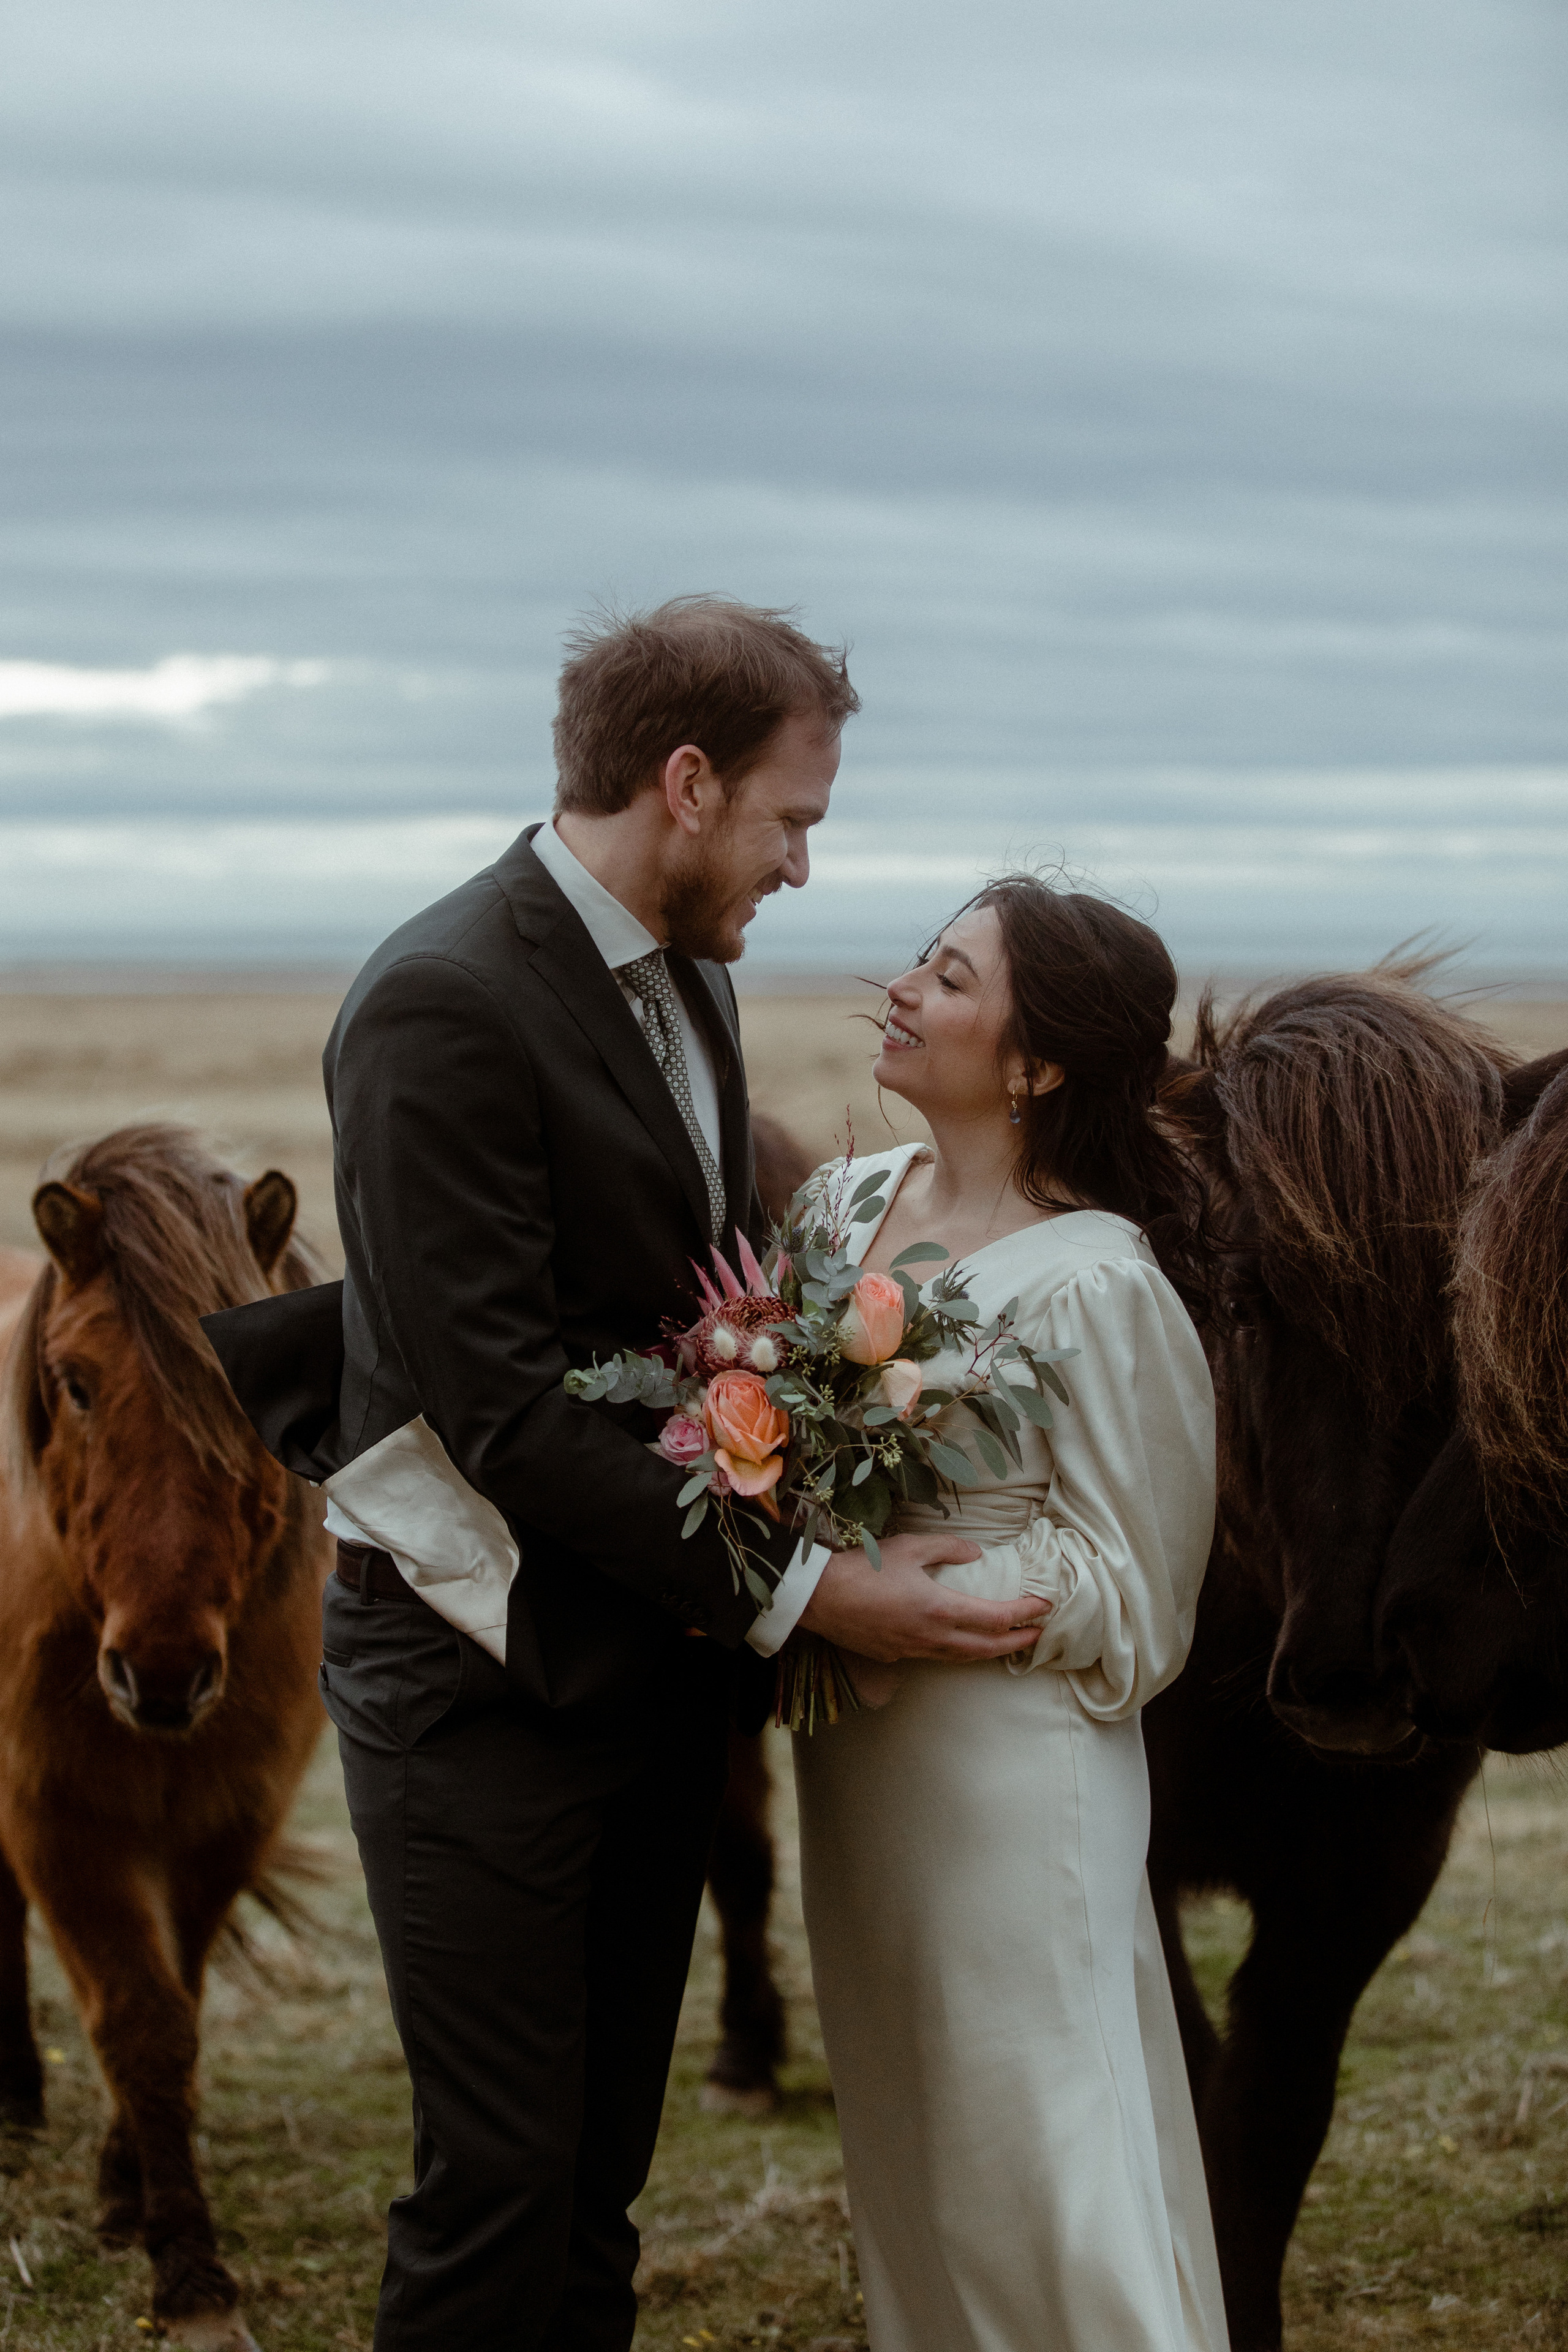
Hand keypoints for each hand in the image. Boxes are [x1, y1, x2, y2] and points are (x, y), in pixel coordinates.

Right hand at [799, 1533, 1051, 1663]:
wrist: (819, 1598)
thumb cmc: (863, 1568)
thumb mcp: (910, 1546)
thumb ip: (949, 1547)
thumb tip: (976, 1553)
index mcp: (939, 1609)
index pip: (996, 1618)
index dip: (1025, 1614)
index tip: (1044, 1607)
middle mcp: (932, 1637)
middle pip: (986, 1648)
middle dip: (1017, 1643)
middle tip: (1039, 1636)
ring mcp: (913, 1650)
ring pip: (962, 1657)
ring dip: (989, 1651)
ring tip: (1006, 1643)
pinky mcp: (895, 1655)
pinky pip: (936, 1657)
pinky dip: (957, 1651)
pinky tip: (958, 1641)